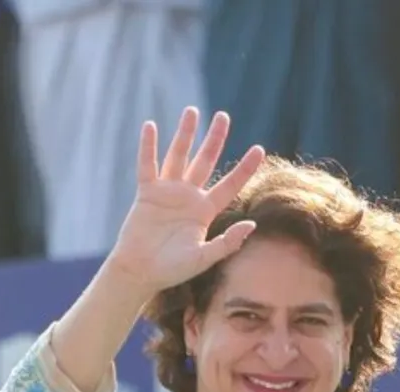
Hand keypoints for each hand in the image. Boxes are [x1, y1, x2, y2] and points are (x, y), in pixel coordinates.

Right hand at [105, 108, 264, 296]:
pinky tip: (151, 126)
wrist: (140, 272)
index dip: (245, 167)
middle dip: (214, 138)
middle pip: (205, 161)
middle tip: (223, 116)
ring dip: (185, 134)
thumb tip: (252, 225)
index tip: (259, 148)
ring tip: (192, 111)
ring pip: (179, 156)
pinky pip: (148, 165)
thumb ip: (227, 242)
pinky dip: (148, 147)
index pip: (230, 184)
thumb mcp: (204, 258)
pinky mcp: (147, 193)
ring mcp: (168, 192)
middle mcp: (189, 197)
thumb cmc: (172, 270)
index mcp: (206, 211)